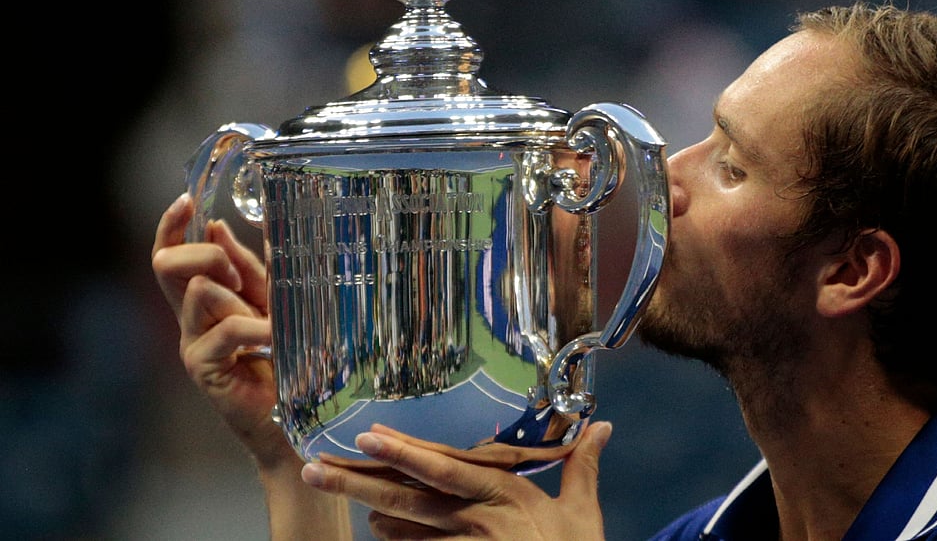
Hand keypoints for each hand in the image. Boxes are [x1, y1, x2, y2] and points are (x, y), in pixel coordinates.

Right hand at [150, 193, 290, 465]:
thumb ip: (251, 268)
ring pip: (200, 292)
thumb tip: (220, 228)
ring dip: (239, 297)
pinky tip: (274, 337)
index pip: (170, 254)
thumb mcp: (271, 301)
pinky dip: (255, 327)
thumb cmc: (284, 356)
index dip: (170, 226)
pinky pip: (227, 330)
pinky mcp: (203, 367)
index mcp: (202, 298)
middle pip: (167, 265)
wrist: (292, 413)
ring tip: (269, 320)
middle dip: (205, 256)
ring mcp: (191, 343)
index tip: (185, 200)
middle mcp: (188, 318)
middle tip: (240, 277)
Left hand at [300, 421, 612, 539]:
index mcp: (506, 495)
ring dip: (370, 511)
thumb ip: (583, 466)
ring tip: (332, 482)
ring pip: (403, 531)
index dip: (405, 454)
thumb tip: (602, 426)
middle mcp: (478, 522)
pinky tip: (377, 530)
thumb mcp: (583, 511)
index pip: (446, 470)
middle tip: (315, 467)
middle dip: (358, 482)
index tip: (368, 436)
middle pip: (408, 499)